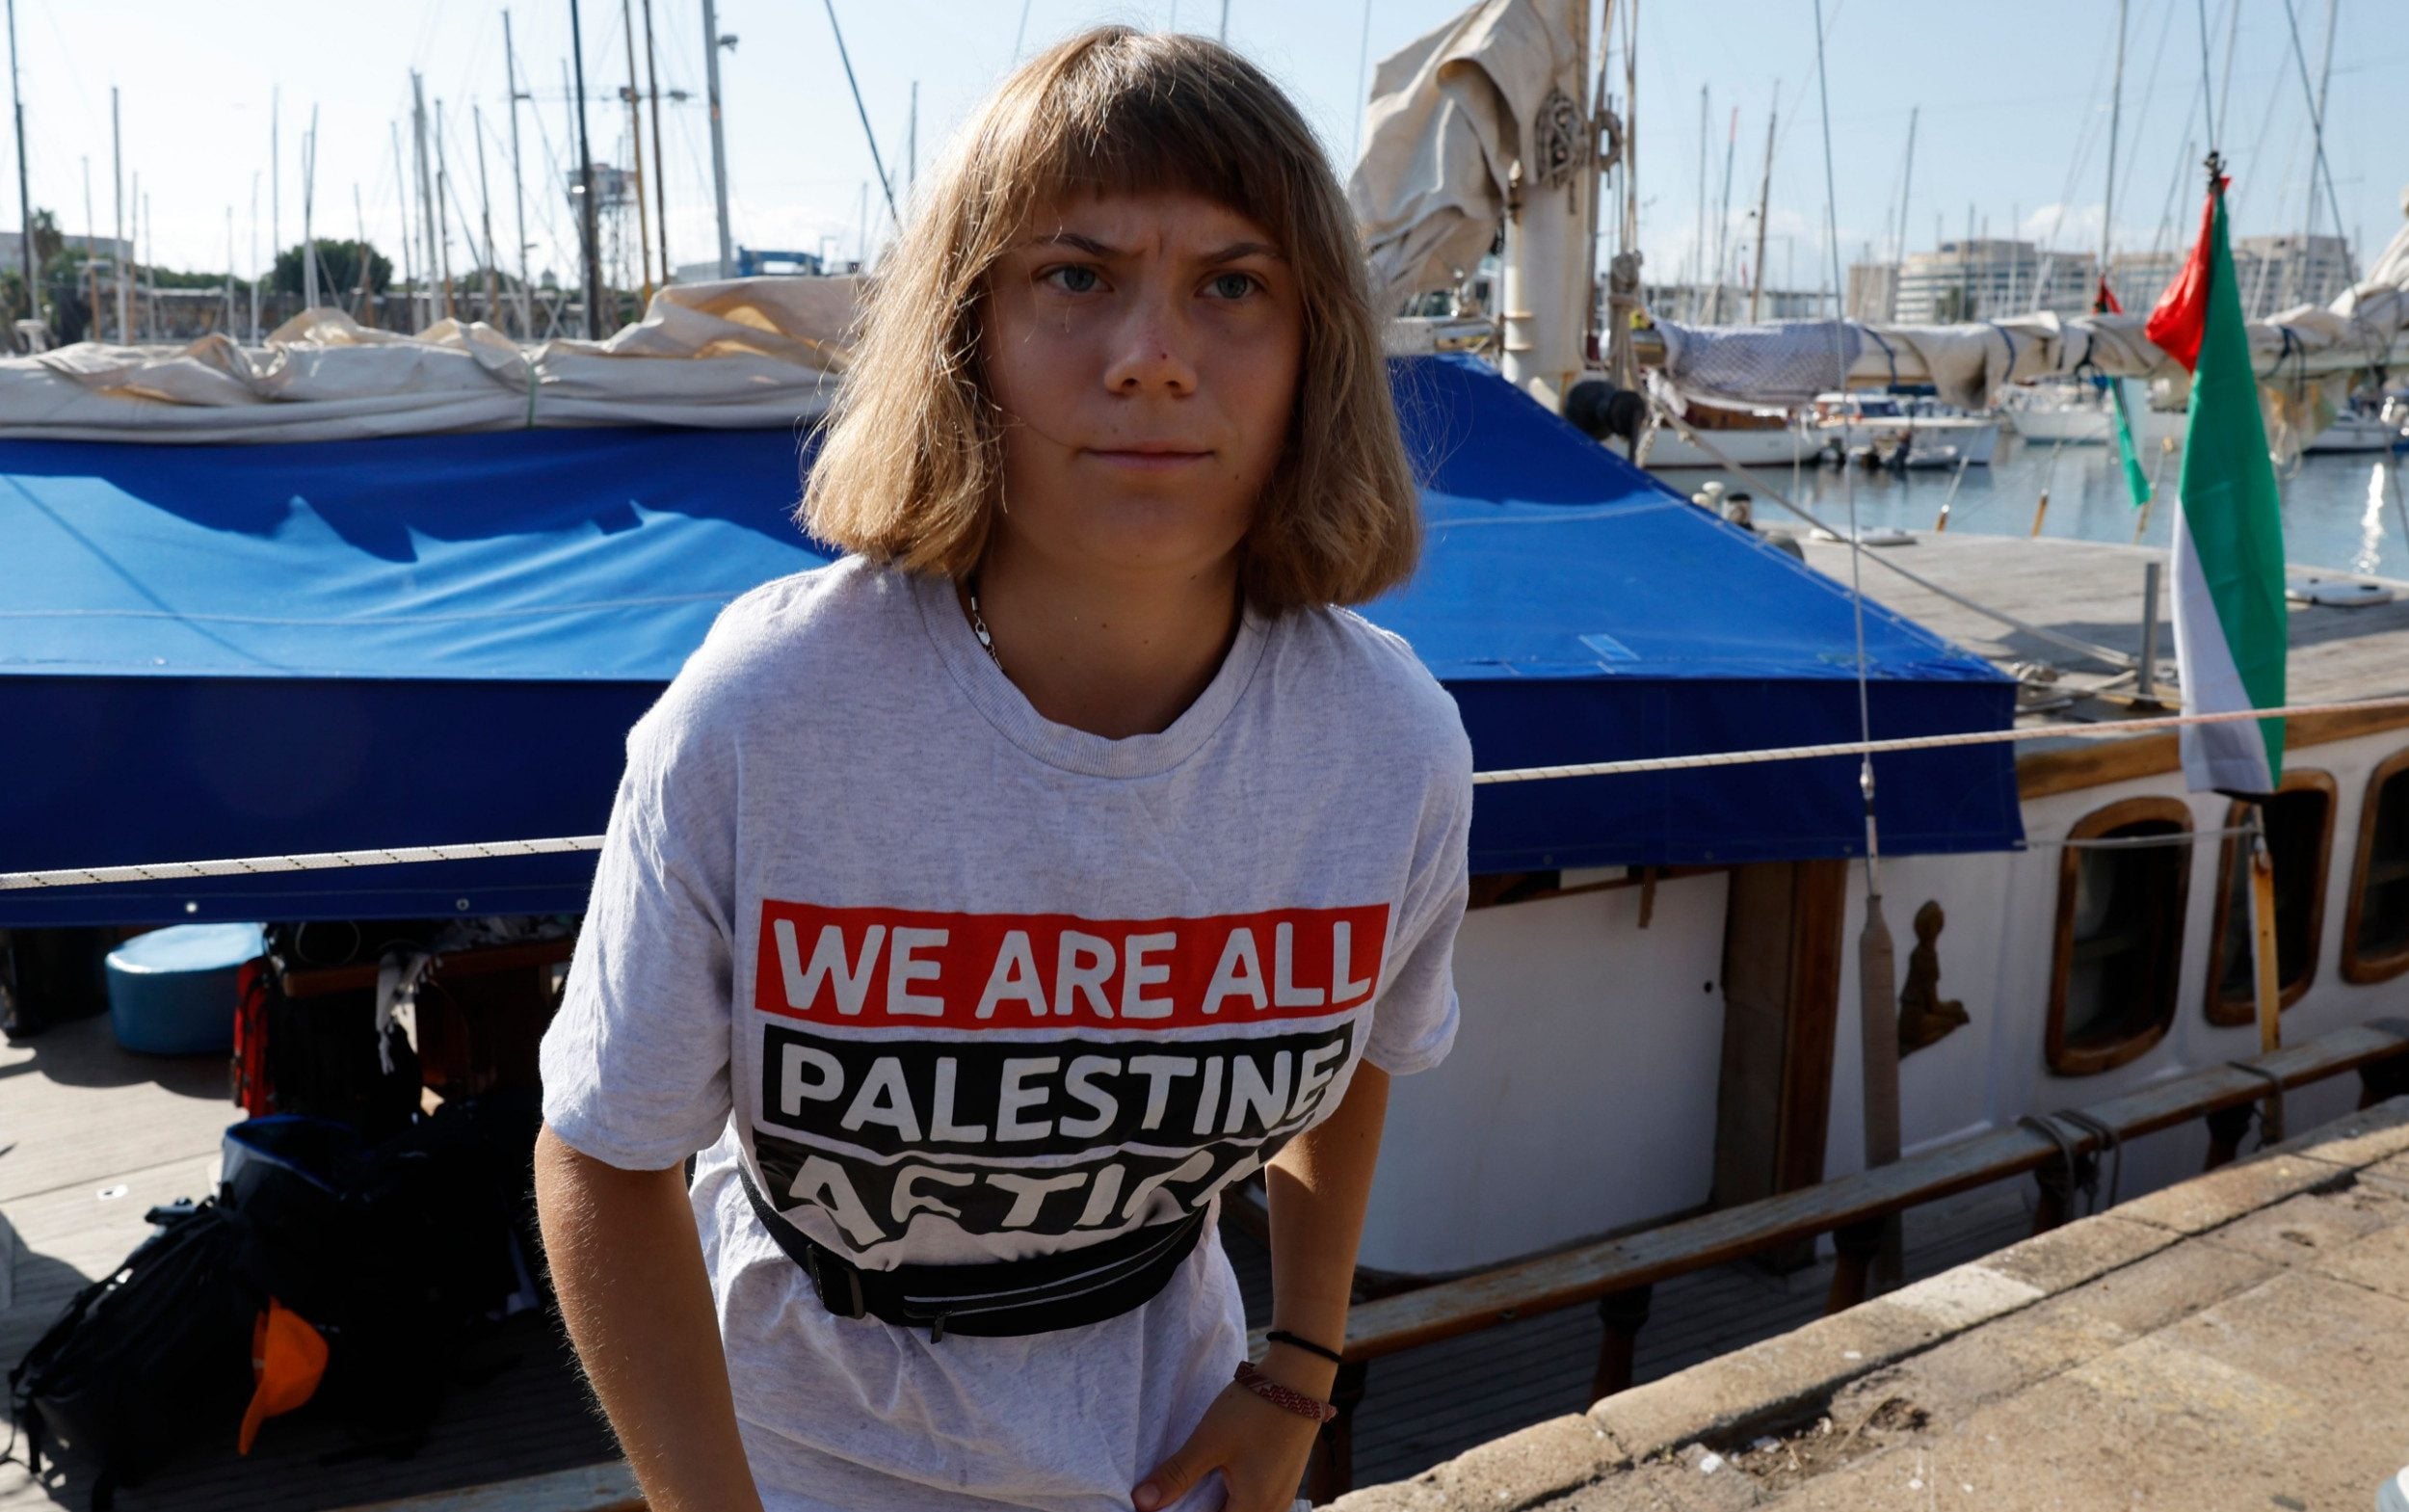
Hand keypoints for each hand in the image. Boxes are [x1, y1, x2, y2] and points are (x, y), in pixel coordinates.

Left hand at [1132, 1371, 1323, 1511]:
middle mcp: (1272, 1510)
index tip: (1163, 1506)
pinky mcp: (1282, 1481)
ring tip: (1188, 1490)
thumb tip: (1141, 1503)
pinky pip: (1252, 1503)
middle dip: (1198, 1510)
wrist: (1299, 1378)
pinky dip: (1229, 1499)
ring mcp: (1281, 1496)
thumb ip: (1176, 1475)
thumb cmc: (1254, 1409)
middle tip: (1172, 1498)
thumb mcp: (1209, 1441)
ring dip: (1213, 1506)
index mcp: (1255, 1508)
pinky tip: (1213, 1481)